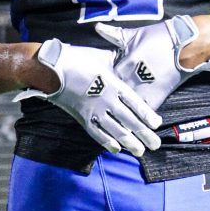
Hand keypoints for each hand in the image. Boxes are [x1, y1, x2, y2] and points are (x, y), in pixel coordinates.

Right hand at [17, 39, 161, 157]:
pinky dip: (107, 142)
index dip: (147, 115)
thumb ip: (115, 68)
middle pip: (130, 120)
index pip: (135, 103)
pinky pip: (97, 133)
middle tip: (155, 144)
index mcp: (113, 84)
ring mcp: (94, 111)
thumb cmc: (77, 59)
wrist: (52, 68)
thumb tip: (127, 65)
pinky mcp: (82, 117)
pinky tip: (116, 149)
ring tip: (140, 151)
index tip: (157, 124)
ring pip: (116, 130)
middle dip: (144, 134)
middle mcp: (107, 100)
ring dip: (129, 142)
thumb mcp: (102, 59)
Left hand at [95, 16, 209, 108]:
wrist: (185, 46)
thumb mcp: (135, 34)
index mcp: (124, 64)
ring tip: (115, 115)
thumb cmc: (159, 37)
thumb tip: (98, 27)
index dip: (104, 82)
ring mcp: (143, 91)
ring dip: (121, 109)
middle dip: (110, 97)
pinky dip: (137, 115)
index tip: (101, 84)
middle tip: (105, 101)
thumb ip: (114, 34)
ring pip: (126, 106)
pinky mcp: (156, 99)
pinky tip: (132, 118)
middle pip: (114, 94)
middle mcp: (131, 80)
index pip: (107, 78)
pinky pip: (142, 112)